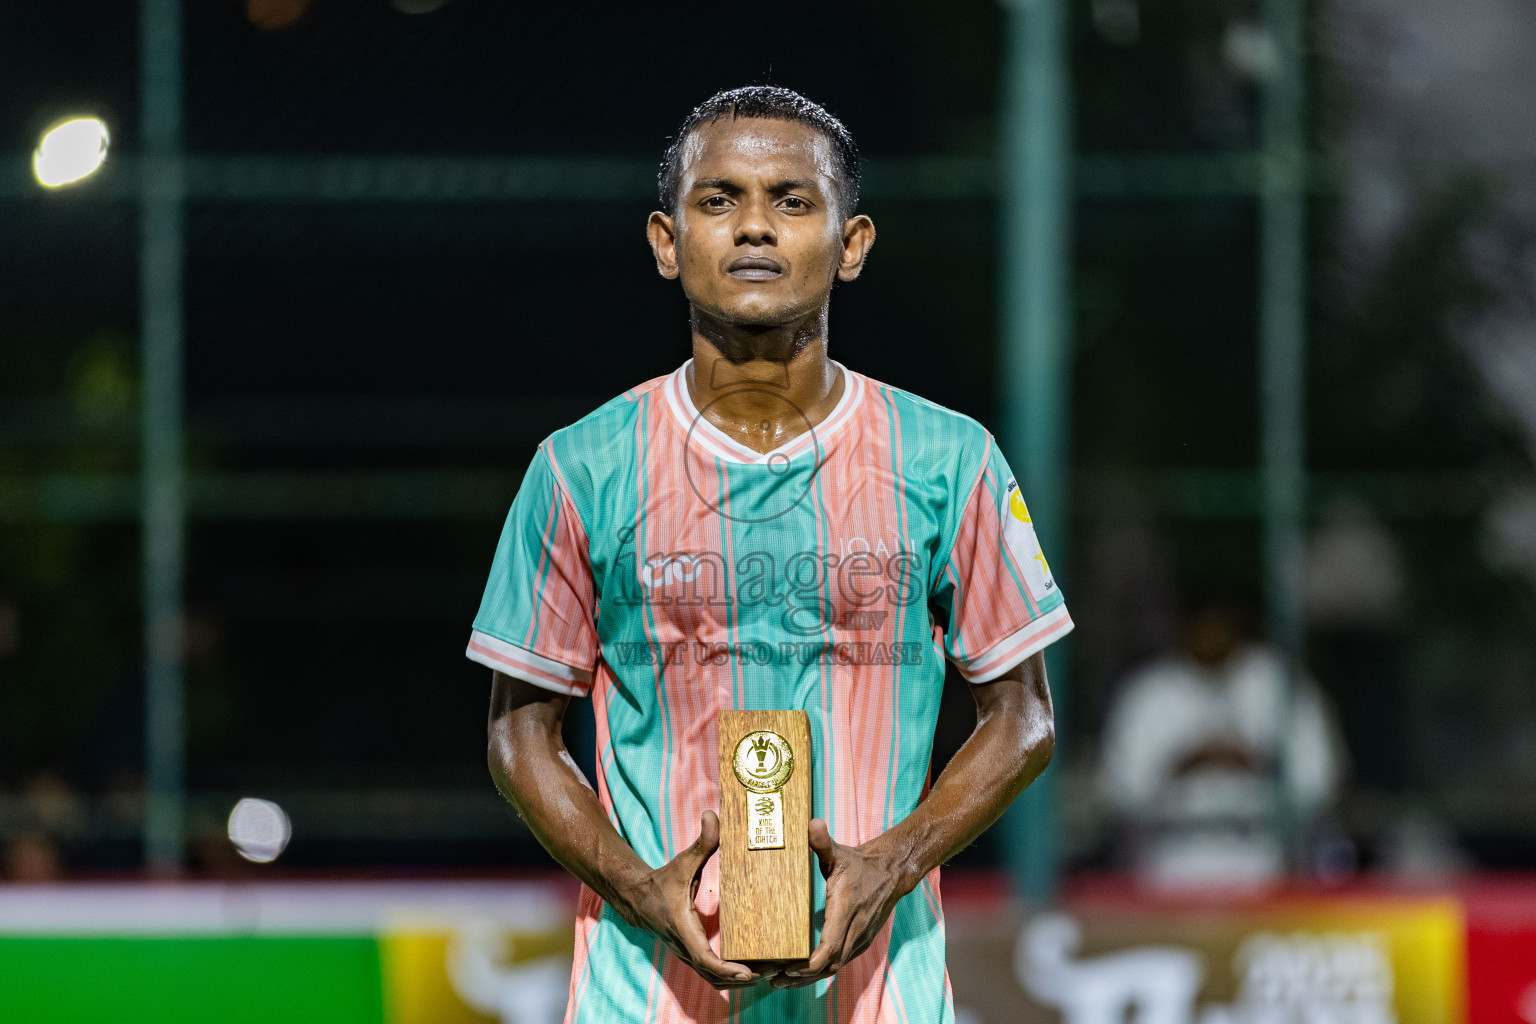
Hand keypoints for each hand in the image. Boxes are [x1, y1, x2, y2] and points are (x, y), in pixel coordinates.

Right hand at [617, 810, 762, 989]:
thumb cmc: (663, 880)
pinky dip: (730, 976)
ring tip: (768, 973)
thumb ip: (702, 842)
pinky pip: (711, 972)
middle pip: (714, 975)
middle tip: (772, 972)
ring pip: (713, 978)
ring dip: (738, 980)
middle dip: (742, 978)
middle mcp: (685, 946)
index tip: (747, 972)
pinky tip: (752, 970)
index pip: (704, 958)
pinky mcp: (692, 953)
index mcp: (683, 927)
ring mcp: (687, 953)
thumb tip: (713, 816)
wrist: (638, 897)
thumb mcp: (683, 861)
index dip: (726, 968)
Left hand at [772, 818, 912, 988]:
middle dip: (801, 976)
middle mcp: (855, 930)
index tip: (786, 967)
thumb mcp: (839, 852)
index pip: (830, 947)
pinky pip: (839, 963)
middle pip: (828, 965)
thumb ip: (822, 842)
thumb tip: (811, 823)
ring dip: (808, 979)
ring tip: (781, 981)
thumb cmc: (859, 864)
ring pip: (834, 968)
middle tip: (773, 979)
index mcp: (847, 910)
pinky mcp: (860, 942)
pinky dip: (820, 972)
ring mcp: (859, 939)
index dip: (808, 963)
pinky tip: (800, 975)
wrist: (891, 873)